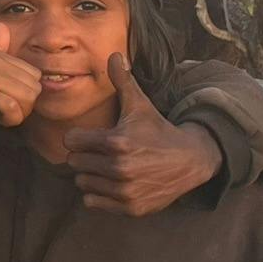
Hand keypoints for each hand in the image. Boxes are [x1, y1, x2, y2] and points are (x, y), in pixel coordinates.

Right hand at [0, 23, 43, 127]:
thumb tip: (2, 25)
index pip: (34, 74)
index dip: (26, 89)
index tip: (10, 95)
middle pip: (34, 88)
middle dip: (25, 104)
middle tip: (7, 108)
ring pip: (26, 98)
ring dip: (18, 113)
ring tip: (3, 113)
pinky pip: (12, 108)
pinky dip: (9, 118)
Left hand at [64, 54, 220, 216]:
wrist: (191, 161)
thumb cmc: (158, 130)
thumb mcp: (140, 105)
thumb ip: (123, 81)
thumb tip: (114, 53)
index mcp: (117, 142)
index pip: (71, 142)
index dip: (79, 138)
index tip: (91, 137)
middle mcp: (119, 168)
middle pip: (74, 164)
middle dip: (85, 156)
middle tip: (102, 152)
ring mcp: (125, 190)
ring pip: (82, 183)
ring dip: (90, 176)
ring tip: (108, 167)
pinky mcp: (130, 208)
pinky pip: (92, 202)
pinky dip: (98, 195)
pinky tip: (113, 183)